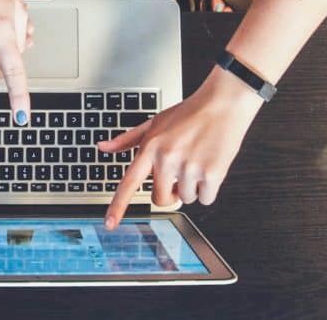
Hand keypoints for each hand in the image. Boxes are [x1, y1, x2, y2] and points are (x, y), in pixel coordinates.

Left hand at [100, 66, 263, 228]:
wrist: (223, 103)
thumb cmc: (189, 113)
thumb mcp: (154, 122)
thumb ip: (128, 139)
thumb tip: (103, 147)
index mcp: (151, 147)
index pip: (129, 183)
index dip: (118, 206)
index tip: (110, 224)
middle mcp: (167, 158)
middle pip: (161, 199)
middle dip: (170, 193)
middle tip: (179, 174)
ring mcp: (189, 167)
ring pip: (186, 199)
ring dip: (192, 187)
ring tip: (197, 161)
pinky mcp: (212, 173)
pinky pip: (205, 199)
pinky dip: (209, 189)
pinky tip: (210, 166)